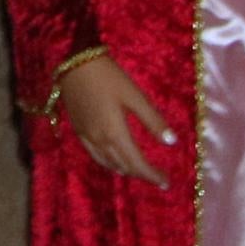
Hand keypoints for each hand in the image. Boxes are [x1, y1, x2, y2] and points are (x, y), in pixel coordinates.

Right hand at [55, 53, 178, 185]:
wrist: (73, 63)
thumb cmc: (108, 76)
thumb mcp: (135, 95)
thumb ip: (153, 120)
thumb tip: (171, 142)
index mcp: (116, 133)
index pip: (137, 163)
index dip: (152, 175)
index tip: (166, 182)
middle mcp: (99, 140)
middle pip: (123, 166)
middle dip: (141, 175)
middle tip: (158, 178)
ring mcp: (86, 136)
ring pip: (108, 163)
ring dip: (125, 170)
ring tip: (139, 171)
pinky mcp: (78, 130)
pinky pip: (95, 155)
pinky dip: (108, 162)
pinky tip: (113, 160)